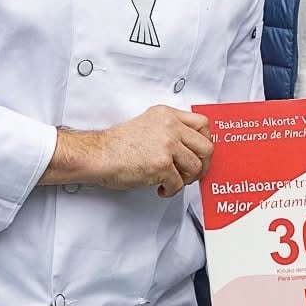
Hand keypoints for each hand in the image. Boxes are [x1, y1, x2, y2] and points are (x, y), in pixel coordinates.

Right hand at [43, 106, 212, 196]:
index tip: (201, 153)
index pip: (203, 123)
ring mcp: (167, 145)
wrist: (99, 154)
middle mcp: (170, 127)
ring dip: (186, 179)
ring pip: (196, 167)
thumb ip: (170, 129)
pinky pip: (178, 184)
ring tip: (174, 181)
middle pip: (206, 147)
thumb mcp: (148, 124)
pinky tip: (161, 188)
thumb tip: (190, 148)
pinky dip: (171, 190)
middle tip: (193, 173)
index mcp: (167, 115)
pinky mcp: (162, 165)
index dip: (206, 141)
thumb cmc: (118, 145)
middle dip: (203, 165)